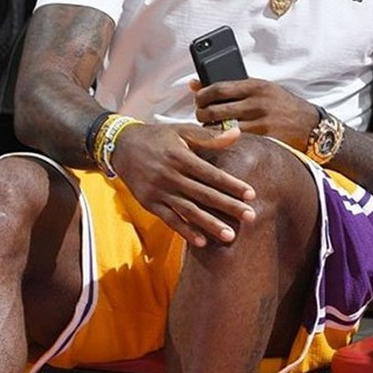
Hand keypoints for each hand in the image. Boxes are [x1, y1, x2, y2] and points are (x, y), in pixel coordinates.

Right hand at [109, 120, 256, 248]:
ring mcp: (159, 192)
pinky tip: (201, 241)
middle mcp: (170, 175)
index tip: (251, 195)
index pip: (211, 174)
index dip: (232, 185)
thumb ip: (209, 136)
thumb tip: (237, 134)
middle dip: (228, 206)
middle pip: (204, 194)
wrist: (121, 146)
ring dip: (210, 224)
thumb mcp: (181, 131)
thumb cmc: (157, 137)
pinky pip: (170, 220)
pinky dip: (185, 231)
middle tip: (250, 217)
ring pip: (188, 211)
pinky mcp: (150, 203)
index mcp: (180, 157)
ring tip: (229, 236)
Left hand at [192, 78, 318, 150]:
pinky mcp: (264, 139)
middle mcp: (257, 103)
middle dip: (202, 114)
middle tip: (201, 116)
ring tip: (210, 128)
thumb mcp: (261, 88)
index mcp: (255, 86)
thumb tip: (195, 84)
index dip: (202, 95)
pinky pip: (236, 141)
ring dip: (211, 130)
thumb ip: (231, 86)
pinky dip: (225, 140)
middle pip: (216, 109)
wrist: (310, 125)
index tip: (198, 100)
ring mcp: (261, 122)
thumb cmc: (281, 105)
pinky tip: (223, 140)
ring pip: (223, 129)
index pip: (218, 88)